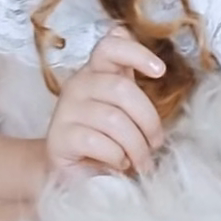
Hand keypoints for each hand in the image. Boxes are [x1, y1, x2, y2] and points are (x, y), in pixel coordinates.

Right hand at [46, 24, 165, 176]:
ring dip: (136, 146)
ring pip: (113, 119)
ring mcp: (66, 109)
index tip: (160, 71)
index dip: (136, 53)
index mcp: (96, 71)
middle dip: (148, 120)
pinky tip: (119, 164)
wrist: (73, 173)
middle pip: (121, 88)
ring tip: (141, 162)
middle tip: (155, 144)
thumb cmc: (107, 139)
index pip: (111, 46)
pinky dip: (117, 157)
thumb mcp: (125, 111)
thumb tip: (159, 67)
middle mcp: (79, 83)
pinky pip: (97, 142)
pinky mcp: (59, 136)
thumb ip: (135, 90)